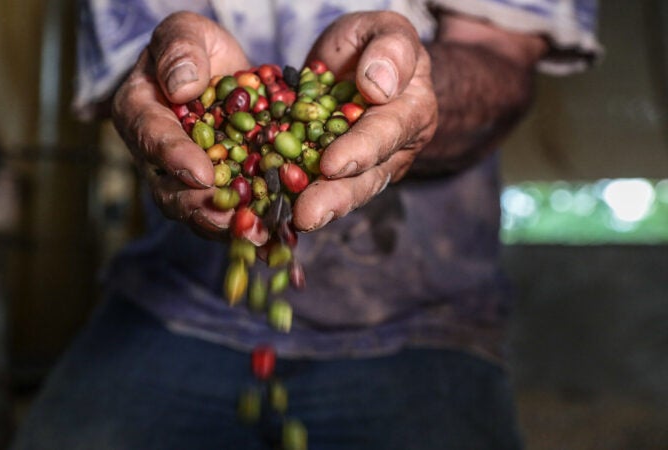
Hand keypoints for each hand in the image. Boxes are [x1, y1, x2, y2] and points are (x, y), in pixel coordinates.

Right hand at [111, 12, 249, 238]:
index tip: (201, 174)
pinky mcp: (216, 189)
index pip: (152, 139)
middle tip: (229, 218)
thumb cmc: (194, 48)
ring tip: (257, 234)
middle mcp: (156, 155)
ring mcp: (184, 178)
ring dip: (227, 225)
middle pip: (170, 189)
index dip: (175, 159)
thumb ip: (179, 51)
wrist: (216, 70)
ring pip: (198, 209)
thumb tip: (182, 87)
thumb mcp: (185, 33)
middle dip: (200, 207)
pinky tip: (276, 234)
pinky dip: (251, 224)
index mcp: (139, 113)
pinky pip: (228, 211)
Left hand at [293, 11, 437, 231]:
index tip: (331, 165)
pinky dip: (289, 200)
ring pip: (339, 192)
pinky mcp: (329, 174)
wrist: (360, 61)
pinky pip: (311, 187)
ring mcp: (361, 167)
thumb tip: (377, 85)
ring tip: (287, 222)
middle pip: (364, 178)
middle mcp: (390, 150)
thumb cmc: (375, 43)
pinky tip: (266, 211)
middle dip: (334, 198)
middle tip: (307, 215)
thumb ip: (390, 49)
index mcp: (410, 114)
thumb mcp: (387, 30)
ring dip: (313, 209)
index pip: (385, 135)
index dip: (359, 151)